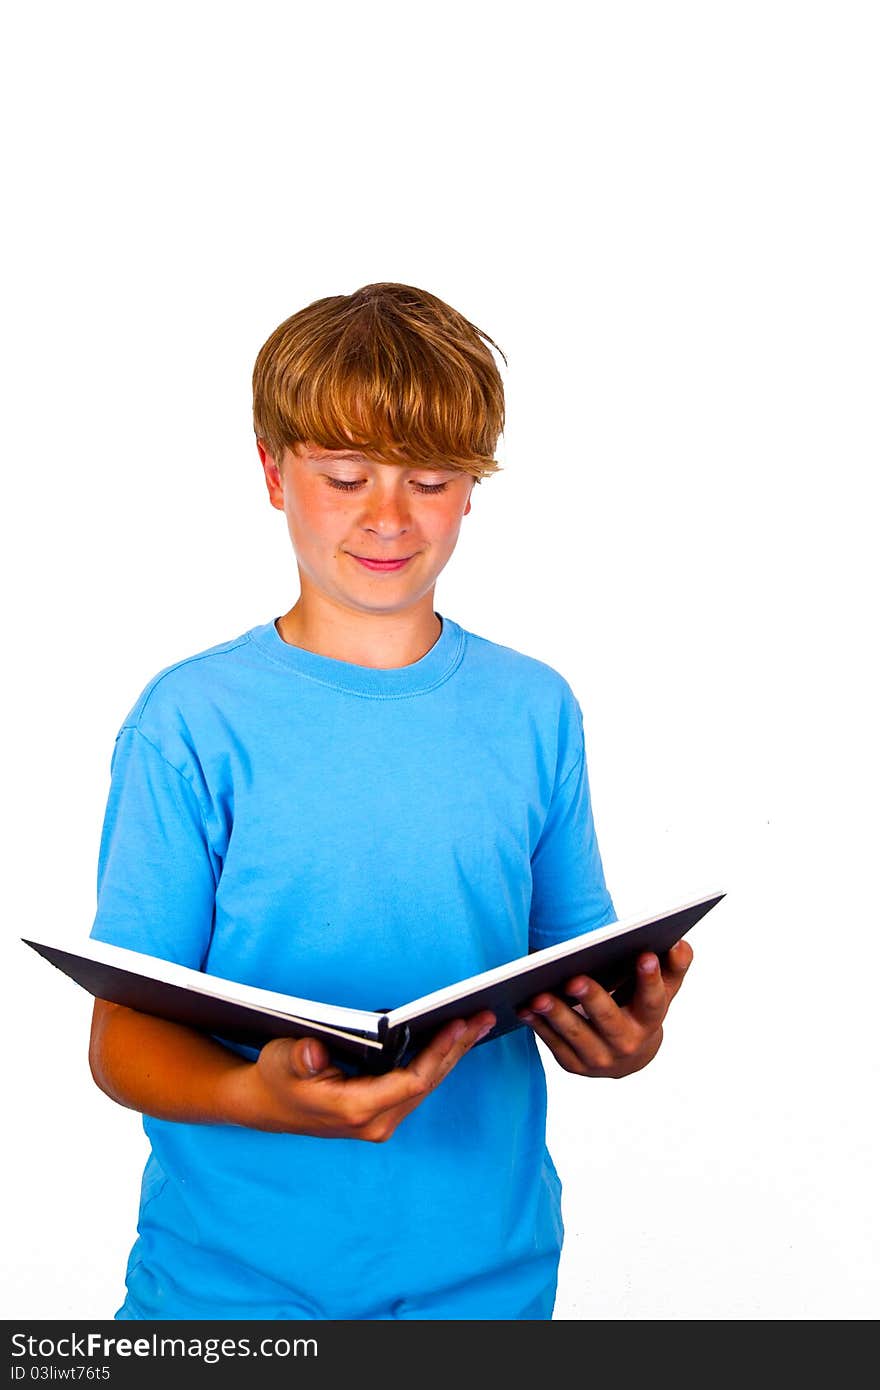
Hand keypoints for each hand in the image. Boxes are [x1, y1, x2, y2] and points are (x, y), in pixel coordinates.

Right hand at [241, 1009, 495, 1140]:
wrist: (266, 1104)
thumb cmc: (276, 1078)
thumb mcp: (280, 1061)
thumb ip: (298, 1058)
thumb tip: (313, 1053)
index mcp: (356, 1110)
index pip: (413, 1081)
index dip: (439, 1052)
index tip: (459, 1024)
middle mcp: (375, 1121)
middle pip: (429, 1082)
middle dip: (457, 1047)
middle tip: (483, 1016)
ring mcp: (381, 1120)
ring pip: (427, 1084)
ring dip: (453, 1053)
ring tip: (477, 1022)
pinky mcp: (383, 1112)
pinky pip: (418, 1084)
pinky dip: (438, 1059)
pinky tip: (454, 1039)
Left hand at [517, 940, 692, 1077]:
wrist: (629, 1053)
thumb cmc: (641, 1008)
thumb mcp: (662, 989)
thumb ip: (672, 966)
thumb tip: (680, 944)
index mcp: (650, 1020)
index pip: (654, 1000)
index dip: (651, 978)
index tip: (644, 953)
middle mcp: (628, 1043)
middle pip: (609, 1021)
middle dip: (592, 999)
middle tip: (574, 979)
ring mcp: (600, 1058)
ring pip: (577, 1036)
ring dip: (557, 1016)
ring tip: (539, 996)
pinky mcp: (574, 1064)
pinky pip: (554, 1044)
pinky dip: (538, 1026)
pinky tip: (523, 1007)